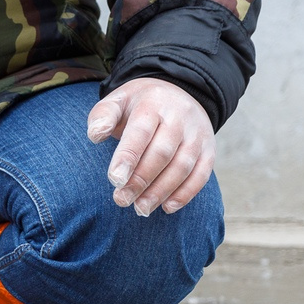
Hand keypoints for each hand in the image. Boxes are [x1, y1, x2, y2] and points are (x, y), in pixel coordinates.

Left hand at [86, 79, 215, 215]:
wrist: (178, 94)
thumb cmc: (138, 106)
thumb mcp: (118, 101)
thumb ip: (103, 116)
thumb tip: (95, 135)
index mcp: (152, 103)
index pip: (141, 132)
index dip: (128, 157)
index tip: (115, 180)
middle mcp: (179, 117)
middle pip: (162, 153)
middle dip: (141, 180)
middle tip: (121, 200)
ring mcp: (197, 134)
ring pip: (182, 166)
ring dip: (161, 191)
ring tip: (140, 208)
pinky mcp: (208, 150)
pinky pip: (201, 174)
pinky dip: (185, 194)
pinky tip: (166, 207)